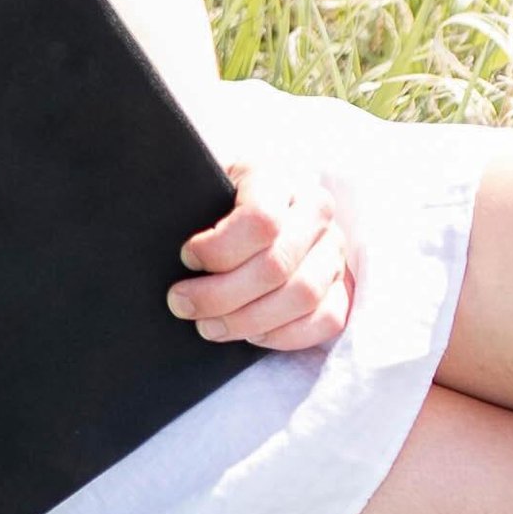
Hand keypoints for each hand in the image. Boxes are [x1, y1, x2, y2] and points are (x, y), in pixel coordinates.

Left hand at [168, 160, 354, 352]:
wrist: (257, 212)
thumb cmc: (219, 203)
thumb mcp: (206, 188)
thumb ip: (194, 207)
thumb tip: (169, 248)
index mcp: (278, 178)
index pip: (260, 220)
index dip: (218, 248)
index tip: (186, 258)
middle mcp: (316, 211)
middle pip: (275, 265)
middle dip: (221, 295)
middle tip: (182, 304)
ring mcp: (334, 250)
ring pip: (301, 296)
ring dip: (247, 320)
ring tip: (208, 326)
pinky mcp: (343, 286)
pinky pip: (325, 320)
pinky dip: (283, 335)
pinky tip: (250, 333)